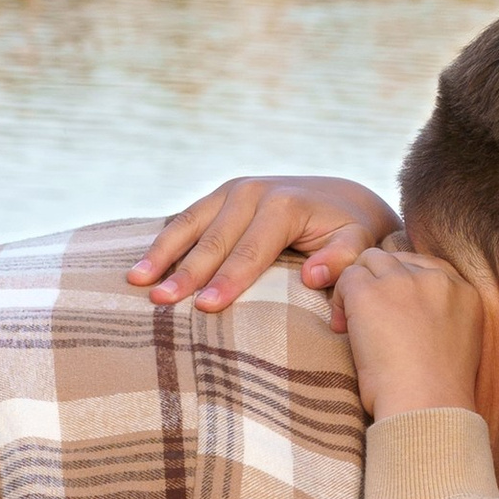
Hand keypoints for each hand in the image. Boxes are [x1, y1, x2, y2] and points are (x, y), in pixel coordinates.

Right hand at [131, 173, 399, 311]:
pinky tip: (143, 264)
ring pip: (191, 224)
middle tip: (160, 301)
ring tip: (137, 281)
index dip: (228, 280)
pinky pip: (188, 218)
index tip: (206, 308)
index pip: (251, 252)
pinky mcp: (221, 195)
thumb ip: (344, 260)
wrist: (345, 198)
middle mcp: (254, 192)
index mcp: (285, 205)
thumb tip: (314, 277)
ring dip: (162, 253)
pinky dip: (165, 241)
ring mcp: (234, 190)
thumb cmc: (352, 231)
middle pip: (214, 240)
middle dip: (187, 272)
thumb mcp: (361, 244)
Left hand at [338, 245, 486, 417]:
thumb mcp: (455, 343)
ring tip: (352, 322)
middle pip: (396, 259)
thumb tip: (406, 313)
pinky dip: (340, 300)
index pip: (426, 266)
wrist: (426, 405)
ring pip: (369, 261)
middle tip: (370, 322)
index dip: (403, 286)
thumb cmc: (437, 391)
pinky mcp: (371, 293)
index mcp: (464, 291)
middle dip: (380, 283)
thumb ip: (440, 316)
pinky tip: (342, 328)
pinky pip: (347, 278)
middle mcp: (437, 279)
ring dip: (359, 287)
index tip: (395, 313)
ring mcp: (403, 282)